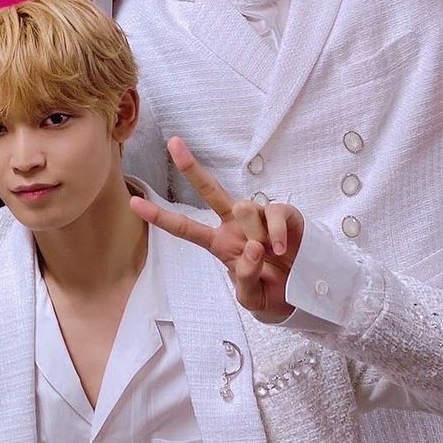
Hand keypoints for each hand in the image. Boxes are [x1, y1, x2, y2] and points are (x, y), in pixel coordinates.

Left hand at [128, 137, 305, 321]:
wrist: (308, 295)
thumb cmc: (273, 293)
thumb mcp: (251, 299)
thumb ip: (243, 278)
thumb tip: (251, 248)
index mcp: (219, 243)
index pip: (184, 228)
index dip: (160, 217)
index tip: (134, 204)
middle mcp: (235, 224)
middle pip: (210, 190)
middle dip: (191, 167)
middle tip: (173, 143)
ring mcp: (258, 217)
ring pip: (243, 208)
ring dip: (254, 234)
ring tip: (271, 256)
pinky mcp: (283, 214)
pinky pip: (272, 212)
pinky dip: (275, 232)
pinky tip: (281, 249)